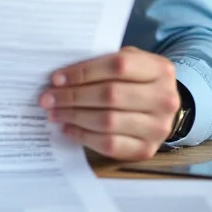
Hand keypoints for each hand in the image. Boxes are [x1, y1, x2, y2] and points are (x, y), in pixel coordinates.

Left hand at [39, 46, 180, 160]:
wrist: (163, 106)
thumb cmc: (137, 79)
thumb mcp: (130, 61)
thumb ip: (102, 62)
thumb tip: (61, 77)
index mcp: (159, 69)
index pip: (117, 66)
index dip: (83, 72)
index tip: (57, 78)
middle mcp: (164, 99)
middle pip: (110, 95)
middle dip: (73, 96)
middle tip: (48, 97)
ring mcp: (158, 127)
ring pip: (107, 121)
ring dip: (74, 116)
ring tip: (54, 112)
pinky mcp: (147, 150)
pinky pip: (109, 144)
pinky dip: (84, 136)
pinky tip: (68, 128)